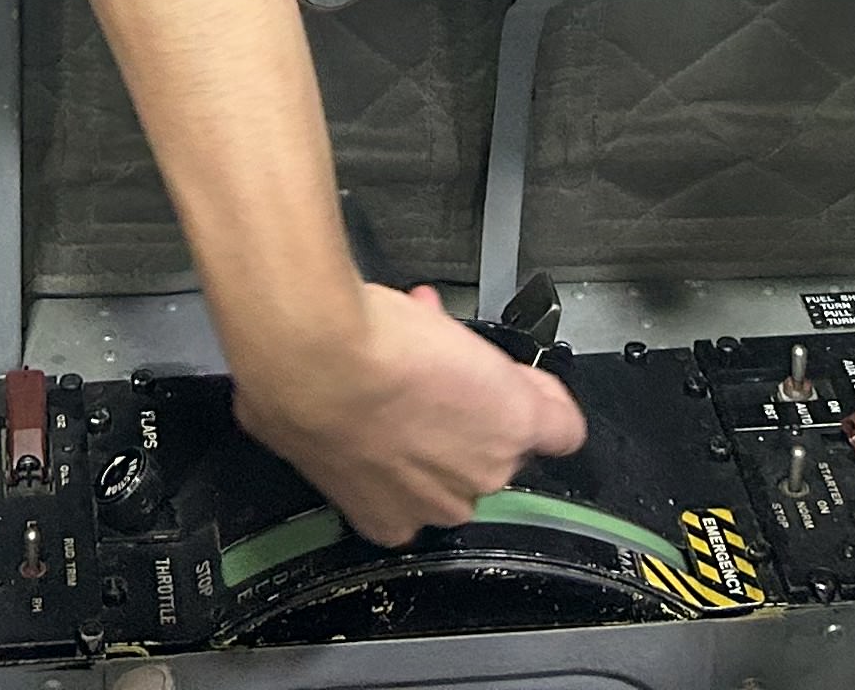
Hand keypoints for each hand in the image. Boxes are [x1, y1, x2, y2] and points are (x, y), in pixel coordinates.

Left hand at [235, 285, 585, 544]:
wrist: (320, 354)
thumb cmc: (299, 384)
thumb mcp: (294, 418)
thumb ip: (322, 427)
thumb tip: (310, 407)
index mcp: (386, 512)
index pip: (427, 480)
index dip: (419, 427)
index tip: (411, 397)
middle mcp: (440, 502)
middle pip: (467, 456)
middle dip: (451, 408)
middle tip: (428, 364)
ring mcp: (485, 465)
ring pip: (507, 434)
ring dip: (484, 388)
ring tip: (446, 341)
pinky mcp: (517, 422)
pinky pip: (560, 428)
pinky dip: (553, 407)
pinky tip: (535, 388)